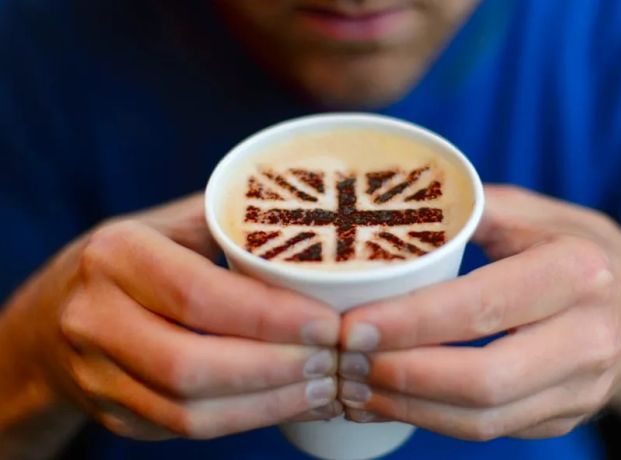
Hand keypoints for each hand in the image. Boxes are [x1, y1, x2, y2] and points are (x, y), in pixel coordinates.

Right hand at [2, 195, 340, 440]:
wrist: (50, 321)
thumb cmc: (130, 261)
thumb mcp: (166, 225)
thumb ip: (227, 222)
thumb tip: (308, 222)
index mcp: (115, 257)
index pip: (197, 294)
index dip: (268, 316)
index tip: (325, 322)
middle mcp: (95, 319)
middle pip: (191, 364)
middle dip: (275, 367)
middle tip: (333, 357)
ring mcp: (99, 376)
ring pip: (189, 410)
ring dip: (268, 402)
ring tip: (322, 383)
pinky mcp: (115, 415)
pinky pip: (186, 429)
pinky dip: (246, 420)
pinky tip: (288, 402)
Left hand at [338, 185, 620, 440]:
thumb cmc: (585, 254)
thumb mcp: (545, 215)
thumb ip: (481, 209)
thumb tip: (405, 207)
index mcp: (578, 274)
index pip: (482, 307)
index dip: (410, 323)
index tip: (351, 326)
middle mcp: (587, 339)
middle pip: (483, 379)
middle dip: (400, 376)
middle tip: (343, 359)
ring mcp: (578, 390)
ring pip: (482, 420)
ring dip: (407, 408)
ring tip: (352, 384)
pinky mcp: (561, 419)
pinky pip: (488, 432)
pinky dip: (428, 421)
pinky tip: (386, 401)